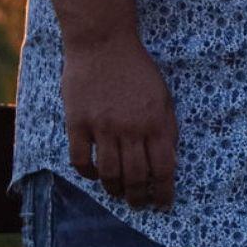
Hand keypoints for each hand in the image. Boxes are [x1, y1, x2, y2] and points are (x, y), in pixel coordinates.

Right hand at [61, 34, 177, 209]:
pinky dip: (88, 174)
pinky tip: (94, 175)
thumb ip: (166, 128)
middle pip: (136, 177)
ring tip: (118, 193)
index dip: (164, 192)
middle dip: (139, 197)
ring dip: (115, 190)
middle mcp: (130, 128)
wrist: (103, 41)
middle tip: (138, 203)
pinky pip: (81, 160)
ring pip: (109, 174)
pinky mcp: (78, 122)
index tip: (162, 204)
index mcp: (156, 121)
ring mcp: (102, 126)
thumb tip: (169, 162)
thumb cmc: (137, 69)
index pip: (164, 169)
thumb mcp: (163, 96)